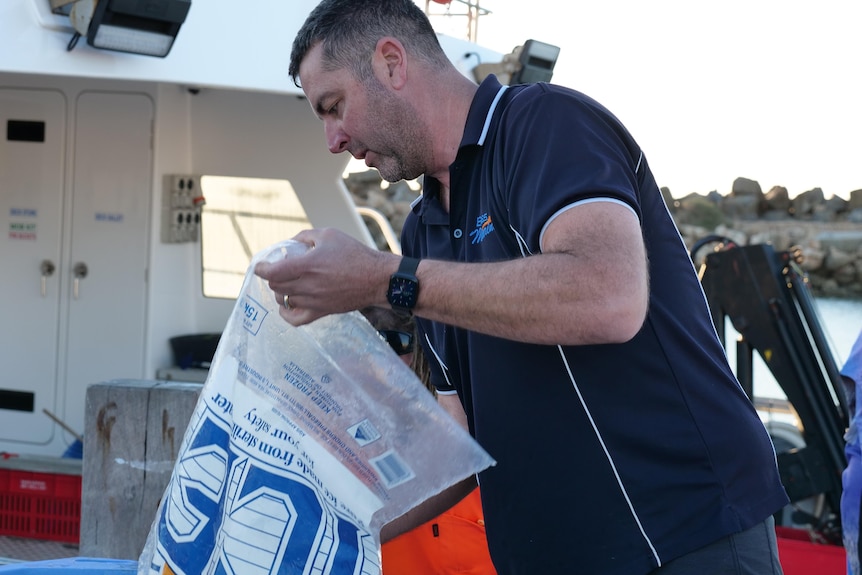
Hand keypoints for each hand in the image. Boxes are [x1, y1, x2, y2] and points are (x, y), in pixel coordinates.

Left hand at [254, 228, 395, 324]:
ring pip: (284, 300)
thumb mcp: (329, 234)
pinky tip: (287, 305)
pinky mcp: (322, 311)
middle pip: (276, 286)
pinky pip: (295, 319)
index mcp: (308, 265)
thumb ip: (305, 236)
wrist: (376, 278)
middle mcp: (308, 285)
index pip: (273, 272)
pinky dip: (286, 313)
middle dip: (272, 277)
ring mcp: (314, 301)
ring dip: (280, 291)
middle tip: (279, 270)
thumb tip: (290, 244)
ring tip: (286, 283)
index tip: (260, 266)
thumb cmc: (355, 254)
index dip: (261, 269)